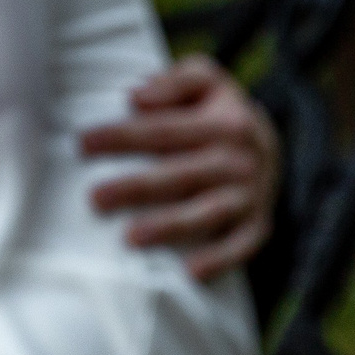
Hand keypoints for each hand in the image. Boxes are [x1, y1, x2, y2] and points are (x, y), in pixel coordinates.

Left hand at [78, 55, 280, 281]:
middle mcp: (239, 159)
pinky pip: (242, 246)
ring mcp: (251, 194)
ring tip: (130, 237)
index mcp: (224, 122)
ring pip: (207, 213)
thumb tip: (134, 97)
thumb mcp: (206, 80)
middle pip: (181, 174)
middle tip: (95, 198)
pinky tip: (189, 273)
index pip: (164, 130)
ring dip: (170, 226)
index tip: (83, 143)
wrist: (272, 146)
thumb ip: (174, 82)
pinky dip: (220, 260)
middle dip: (137, 187)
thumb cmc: (218, 111)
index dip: (123, 136)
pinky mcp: (259, 223)